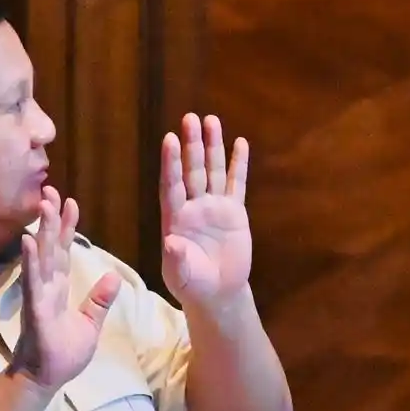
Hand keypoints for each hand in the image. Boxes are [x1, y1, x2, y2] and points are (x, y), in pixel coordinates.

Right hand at [6, 187, 121, 393]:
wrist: (45, 380)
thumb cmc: (63, 354)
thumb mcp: (90, 324)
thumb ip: (100, 301)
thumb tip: (115, 277)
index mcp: (58, 288)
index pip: (63, 251)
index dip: (66, 227)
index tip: (70, 203)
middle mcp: (46, 286)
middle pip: (50, 246)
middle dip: (51, 218)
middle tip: (50, 189)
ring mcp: (38, 295)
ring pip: (41, 257)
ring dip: (41, 230)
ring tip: (43, 204)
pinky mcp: (34, 309)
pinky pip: (32, 281)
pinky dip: (31, 261)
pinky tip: (29, 241)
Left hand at [158, 114, 255, 310]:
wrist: (217, 292)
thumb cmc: (193, 285)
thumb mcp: (181, 277)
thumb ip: (176, 260)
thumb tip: (172, 242)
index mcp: (175, 219)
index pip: (172, 185)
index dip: (171, 163)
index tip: (170, 139)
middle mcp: (193, 207)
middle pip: (192, 170)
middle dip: (192, 145)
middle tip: (189, 118)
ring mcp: (214, 206)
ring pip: (213, 170)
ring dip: (212, 146)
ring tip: (211, 120)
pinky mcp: (234, 211)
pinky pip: (236, 183)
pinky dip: (238, 164)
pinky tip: (239, 143)